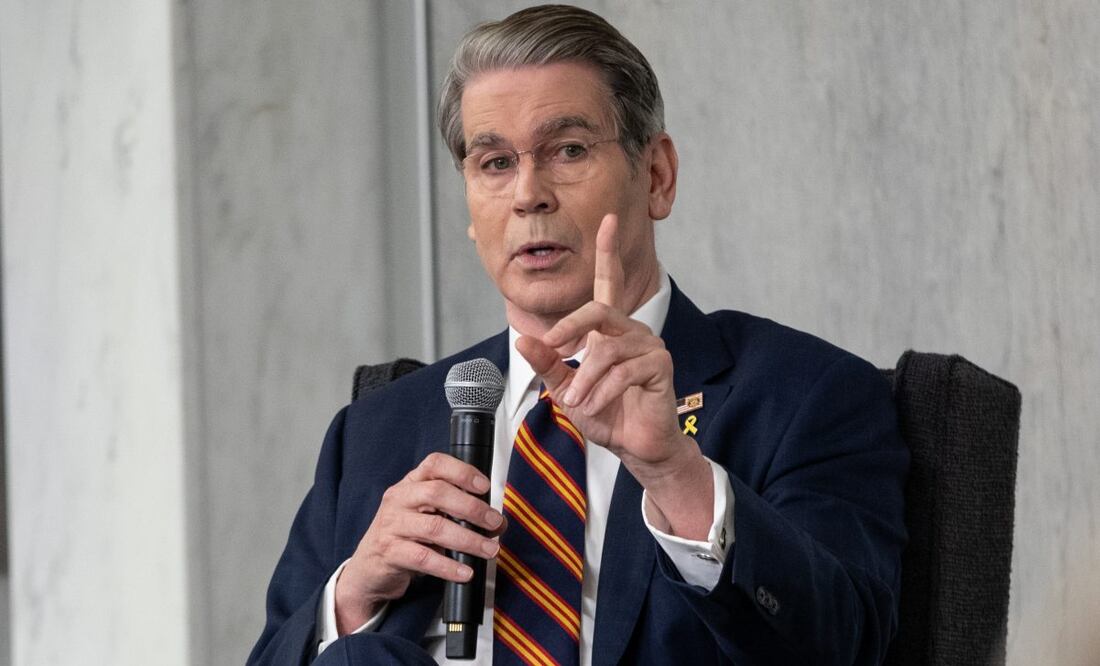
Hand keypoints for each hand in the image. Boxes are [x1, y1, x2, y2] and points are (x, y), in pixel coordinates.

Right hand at [334, 453, 504, 633]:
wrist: (369, 567)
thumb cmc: (405, 536)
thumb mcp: (429, 516)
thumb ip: (460, 514)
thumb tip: (498, 523)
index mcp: (411, 483)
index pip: (435, 464)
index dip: (462, 471)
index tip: (484, 486)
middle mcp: (400, 498)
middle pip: (437, 492)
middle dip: (472, 508)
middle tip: (494, 522)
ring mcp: (392, 524)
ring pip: (434, 527)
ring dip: (468, 539)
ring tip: (488, 549)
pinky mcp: (389, 552)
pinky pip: (423, 558)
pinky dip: (448, 566)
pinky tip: (465, 571)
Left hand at [515, 214, 712, 538]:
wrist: (636, 446)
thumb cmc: (607, 414)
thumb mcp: (566, 389)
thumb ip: (547, 364)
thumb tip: (523, 339)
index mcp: (611, 329)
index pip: (609, 282)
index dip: (608, 251)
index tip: (608, 220)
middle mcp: (632, 330)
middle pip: (598, 310)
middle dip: (571, 326)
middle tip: (553, 348)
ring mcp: (649, 345)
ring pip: (606, 349)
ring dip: (584, 379)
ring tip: (575, 402)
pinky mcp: (660, 366)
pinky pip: (622, 371)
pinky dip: (602, 391)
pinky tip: (595, 406)